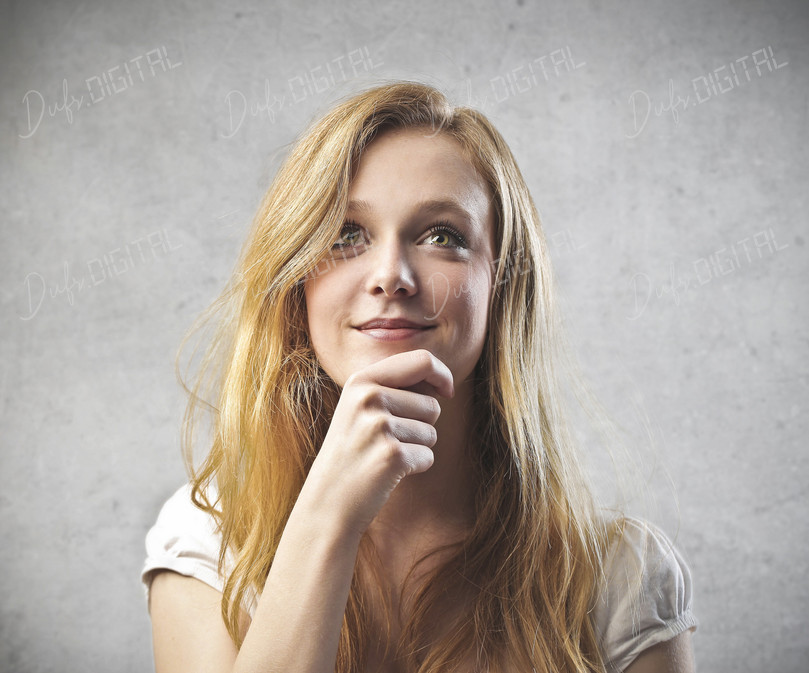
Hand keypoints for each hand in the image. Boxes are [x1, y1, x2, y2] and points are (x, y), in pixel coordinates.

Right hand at [297, 349, 454, 537]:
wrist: (328, 499)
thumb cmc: (353, 450)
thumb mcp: (361, 407)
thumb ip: (394, 386)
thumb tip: (439, 378)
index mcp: (361, 380)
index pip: (421, 360)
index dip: (442, 375)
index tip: (446, 391)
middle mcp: (369, 398)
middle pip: (431, 403)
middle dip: (423, 424)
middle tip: (388, 440)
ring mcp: (379, 426)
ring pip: (432, 431)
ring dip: (417, 447)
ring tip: (384, 454)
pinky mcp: (392, 455)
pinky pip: (428, 456)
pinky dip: (416, 466)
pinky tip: (388, 472)